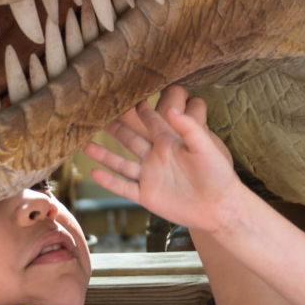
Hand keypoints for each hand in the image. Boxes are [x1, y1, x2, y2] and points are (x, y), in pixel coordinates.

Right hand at [81, 86, 243, 233]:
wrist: (220, 207)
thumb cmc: (218, 175)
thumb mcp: (205, 147)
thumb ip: (188, 128)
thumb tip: (170, 108)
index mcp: (171, 143)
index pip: (152, 122)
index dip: (141, 110)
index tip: (126, 97)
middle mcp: (157, 158)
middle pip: (131, 140)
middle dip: (116, 128)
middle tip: (97, 115)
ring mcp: (150, 177)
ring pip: (122, 163)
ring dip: (105, 155)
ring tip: (85, 144)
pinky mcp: (147, 196)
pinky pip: (124, 187)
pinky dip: (109, 181)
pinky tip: (94, 172)